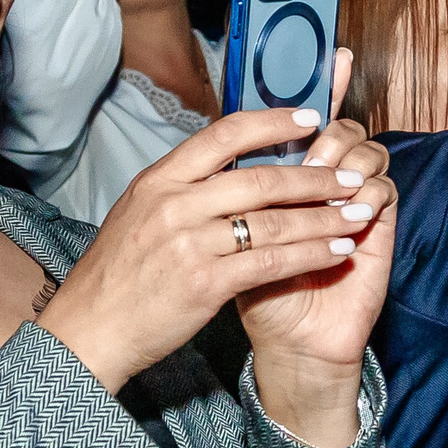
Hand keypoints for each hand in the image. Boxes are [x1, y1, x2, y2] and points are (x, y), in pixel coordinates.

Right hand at [42, 97, 386, 400]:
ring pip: (275, 222)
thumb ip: (181, 190)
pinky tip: (337, 252)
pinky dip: (312, 255)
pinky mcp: (206, 283)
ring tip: (359, 214)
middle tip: (352, 176)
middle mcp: (175, 204)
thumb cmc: (116, 275)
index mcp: (159, 180)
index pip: (224, 134)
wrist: (89, 329)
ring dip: (325, 218)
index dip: (273, 122)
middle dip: (316, 177)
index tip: (312, 118)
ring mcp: (190, 243)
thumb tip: (227, 168)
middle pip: (261, 179)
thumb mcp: (138, 214)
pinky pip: (273, 262)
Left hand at [238, 51, 394, 446]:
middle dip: (324, 131)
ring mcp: (353, 203)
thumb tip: (213, 141)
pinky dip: (366, 191)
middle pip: (337, 128)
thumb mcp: (223, 232)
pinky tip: (352, 207)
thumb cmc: (250, 288)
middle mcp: (324, 182)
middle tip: (312, 144)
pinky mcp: (378, 230)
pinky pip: (382, 188)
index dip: (319, 87)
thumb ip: (228, 189)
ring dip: (343, 159)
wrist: (286, 343)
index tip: (331, 55)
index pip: (305, 121)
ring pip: (364, 150)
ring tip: (326, 180)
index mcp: (287, 175)